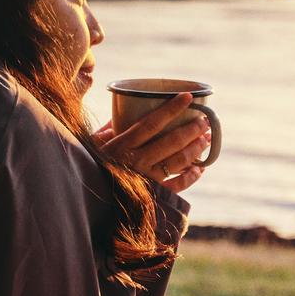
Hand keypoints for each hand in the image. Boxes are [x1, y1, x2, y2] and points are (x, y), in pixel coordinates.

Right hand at [96, 92, 211, 191]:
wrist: (88, 198)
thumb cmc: (90, 165)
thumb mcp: (93, 144)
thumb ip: (109, 126)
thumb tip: (121, 107)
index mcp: (122, 144)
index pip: (152, 123)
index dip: (172, 108)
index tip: (188, 97)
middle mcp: (136, 161)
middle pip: (172, 141)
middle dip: (192, 129)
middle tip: (205, 120)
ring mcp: (146, 179)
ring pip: (179, 161)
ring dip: (196, 149)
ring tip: (206, 139)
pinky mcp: (152, 195)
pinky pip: (177, 185)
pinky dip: (191, 177)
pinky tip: (200, 168)